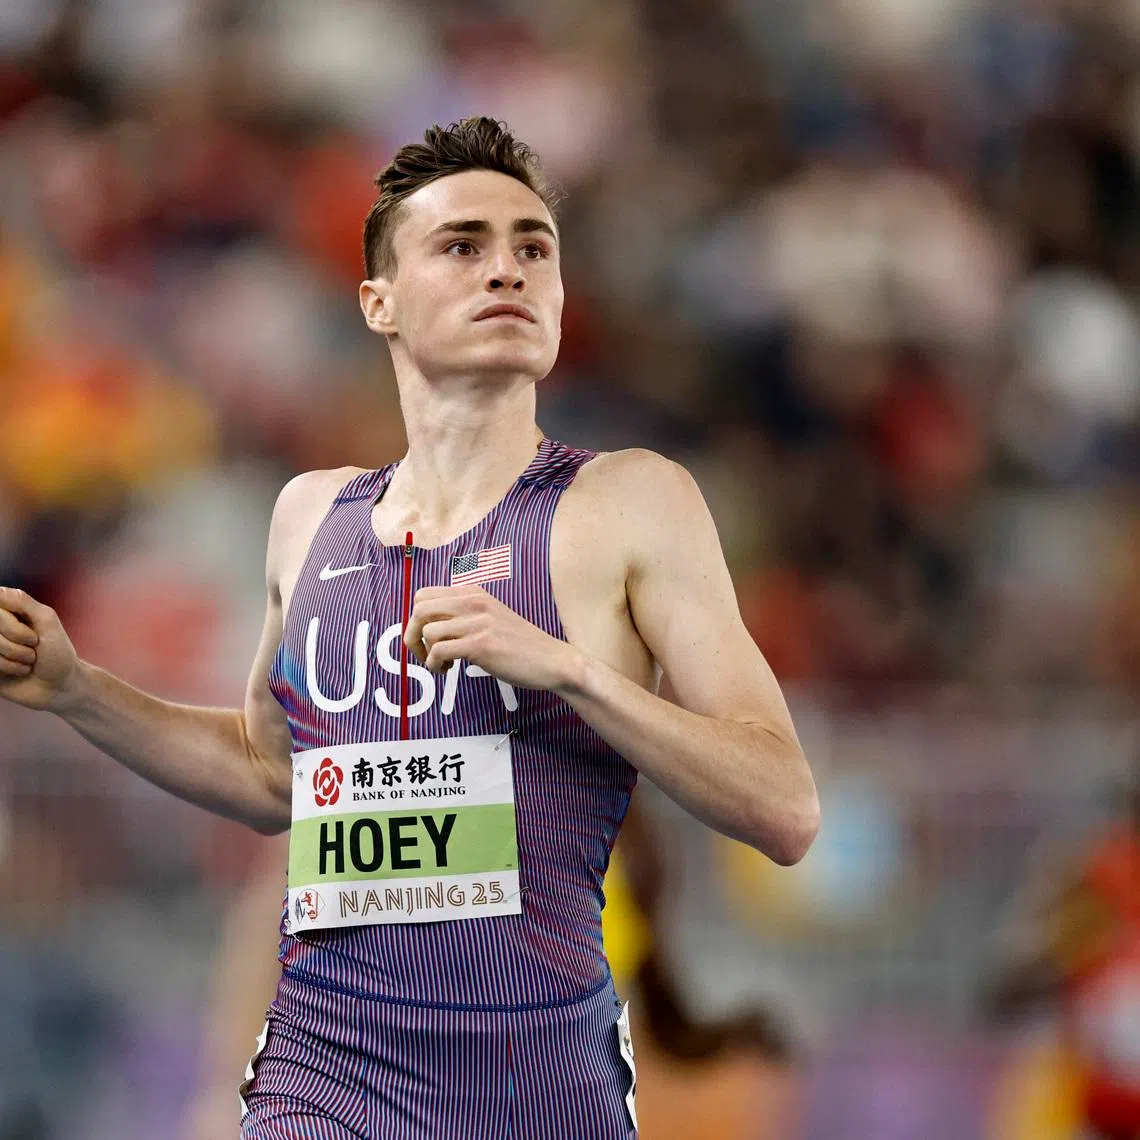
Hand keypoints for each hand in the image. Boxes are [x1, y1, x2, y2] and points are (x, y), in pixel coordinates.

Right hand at [0, 586, 81, 711]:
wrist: (61, 686)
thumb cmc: (58, 652)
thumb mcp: (47, 621)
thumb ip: (22, 601)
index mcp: (10, 610)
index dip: (11, 619)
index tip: (31, 629)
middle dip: (19, 636)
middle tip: (34, 644)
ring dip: (17, 654)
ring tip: (30, 659)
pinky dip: (10, 666)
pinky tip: (21, 670)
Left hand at [404, 585, 582, 692]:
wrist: (553, 660)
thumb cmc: (521, 645)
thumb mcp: (492, 618)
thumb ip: (465, 615)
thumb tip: (430, 625)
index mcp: (475, 594)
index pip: (424, 594)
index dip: (417, 619)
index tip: (427, 638)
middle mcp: (474, 602)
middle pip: (419, 609)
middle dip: (413, 635)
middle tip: (425, 653)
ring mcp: (478, 623)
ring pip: (428, 632)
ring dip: (426, 655)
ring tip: (443, 665)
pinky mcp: (481, 645)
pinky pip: (439, 651)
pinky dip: (435, 665)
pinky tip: (448, 670)